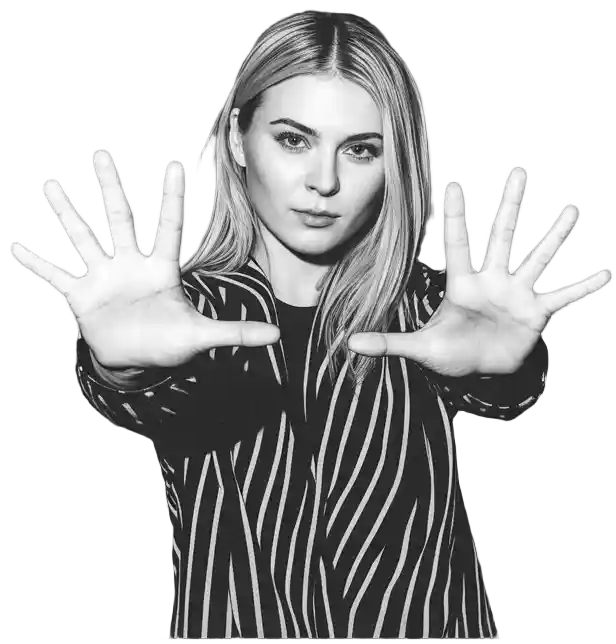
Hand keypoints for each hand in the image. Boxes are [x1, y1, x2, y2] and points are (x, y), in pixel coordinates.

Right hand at [9, 149, 279, 368]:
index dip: (170, 197)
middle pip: (119, 219)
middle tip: (100, 155)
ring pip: (83, 238)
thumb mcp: (202, 337)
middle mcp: (129, 265)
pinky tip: (17, 248)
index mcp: (160, 269)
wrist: (137, 361)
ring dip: (67, 214)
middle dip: (110, 188)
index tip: (172, 165)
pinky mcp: (82, 296)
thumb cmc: (170, 344)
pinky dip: (38, 264)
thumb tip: (278, 335)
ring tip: (51, 186)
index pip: (167, 226)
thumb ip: (236, 332)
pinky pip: (56, 275)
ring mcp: (104, 278)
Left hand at [348, 167, 611, 376]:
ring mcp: (517, 294)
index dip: (458, 216)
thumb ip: (388, 343)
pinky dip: (582, 288)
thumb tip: (349, 343)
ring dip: (555, 237)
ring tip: (572, 210)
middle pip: (503, 236)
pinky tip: (605, 275)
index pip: (458, 244)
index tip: (457, 185)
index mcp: (462, 284)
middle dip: (510, 206)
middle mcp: (492, 281)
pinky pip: (563, 297)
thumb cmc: (448, 352)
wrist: (479, 369)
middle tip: (519, 172)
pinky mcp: (536, 313)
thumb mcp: (419, 347)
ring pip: (538, 259)